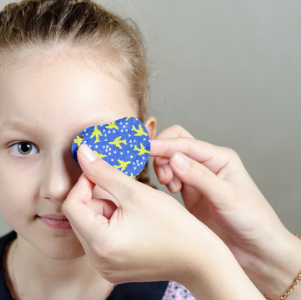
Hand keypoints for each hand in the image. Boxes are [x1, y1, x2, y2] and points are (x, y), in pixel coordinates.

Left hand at [62, 144, 260, 299]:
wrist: (200, 260)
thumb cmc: (175, 227)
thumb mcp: (136, 192)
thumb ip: (104, 171)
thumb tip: (82, 152)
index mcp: (100, 244)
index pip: (72, 205)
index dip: (84, 183)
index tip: (102, 173)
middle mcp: (97, 261)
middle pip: (80, 216)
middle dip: (97, 198)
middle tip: (124, 192)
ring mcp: (105, 267)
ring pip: (90, 226)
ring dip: (106, 210)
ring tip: (133, 210)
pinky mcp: (113, 269)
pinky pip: (100, 239)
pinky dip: (111, 225)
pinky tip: (134, 223)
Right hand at [151, 125, 300, 296]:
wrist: (256, 251)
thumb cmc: (252, 222)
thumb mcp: (226, 198)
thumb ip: (199, 177)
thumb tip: (173, 158)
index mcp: (220, 158)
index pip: (185, 142)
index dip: (163, 145)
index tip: (143, 150)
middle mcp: (208, 165)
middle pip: (175, 145)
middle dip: (162, 156)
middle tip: (163, 179)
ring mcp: (198, 179)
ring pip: (170, 161)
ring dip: (163, 169)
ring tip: (169, 188)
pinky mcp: (190, 194)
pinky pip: (170, 178)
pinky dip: (164, 181)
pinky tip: (170, 194)